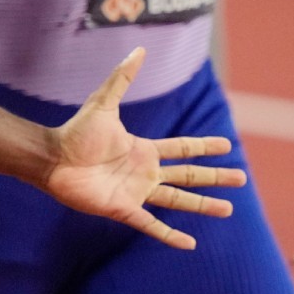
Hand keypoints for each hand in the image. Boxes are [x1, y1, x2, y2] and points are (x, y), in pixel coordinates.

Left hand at [42, 49, 245, 248]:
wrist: (52, 158)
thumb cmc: (75, 133)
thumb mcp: (104, 103)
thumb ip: (122, 78)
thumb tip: (139, 49)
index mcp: (143, 149)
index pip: (182, 149)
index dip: (203, 146)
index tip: (227, 145)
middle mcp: (144, 172)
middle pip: (188, 175)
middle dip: (214, 177)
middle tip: (241, 179)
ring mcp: (135, 191)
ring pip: (177, 200)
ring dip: (202, 205)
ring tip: (227, 209)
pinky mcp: (123, 209)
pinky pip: (151, 225)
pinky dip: (169, 235)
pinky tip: (189, 244)